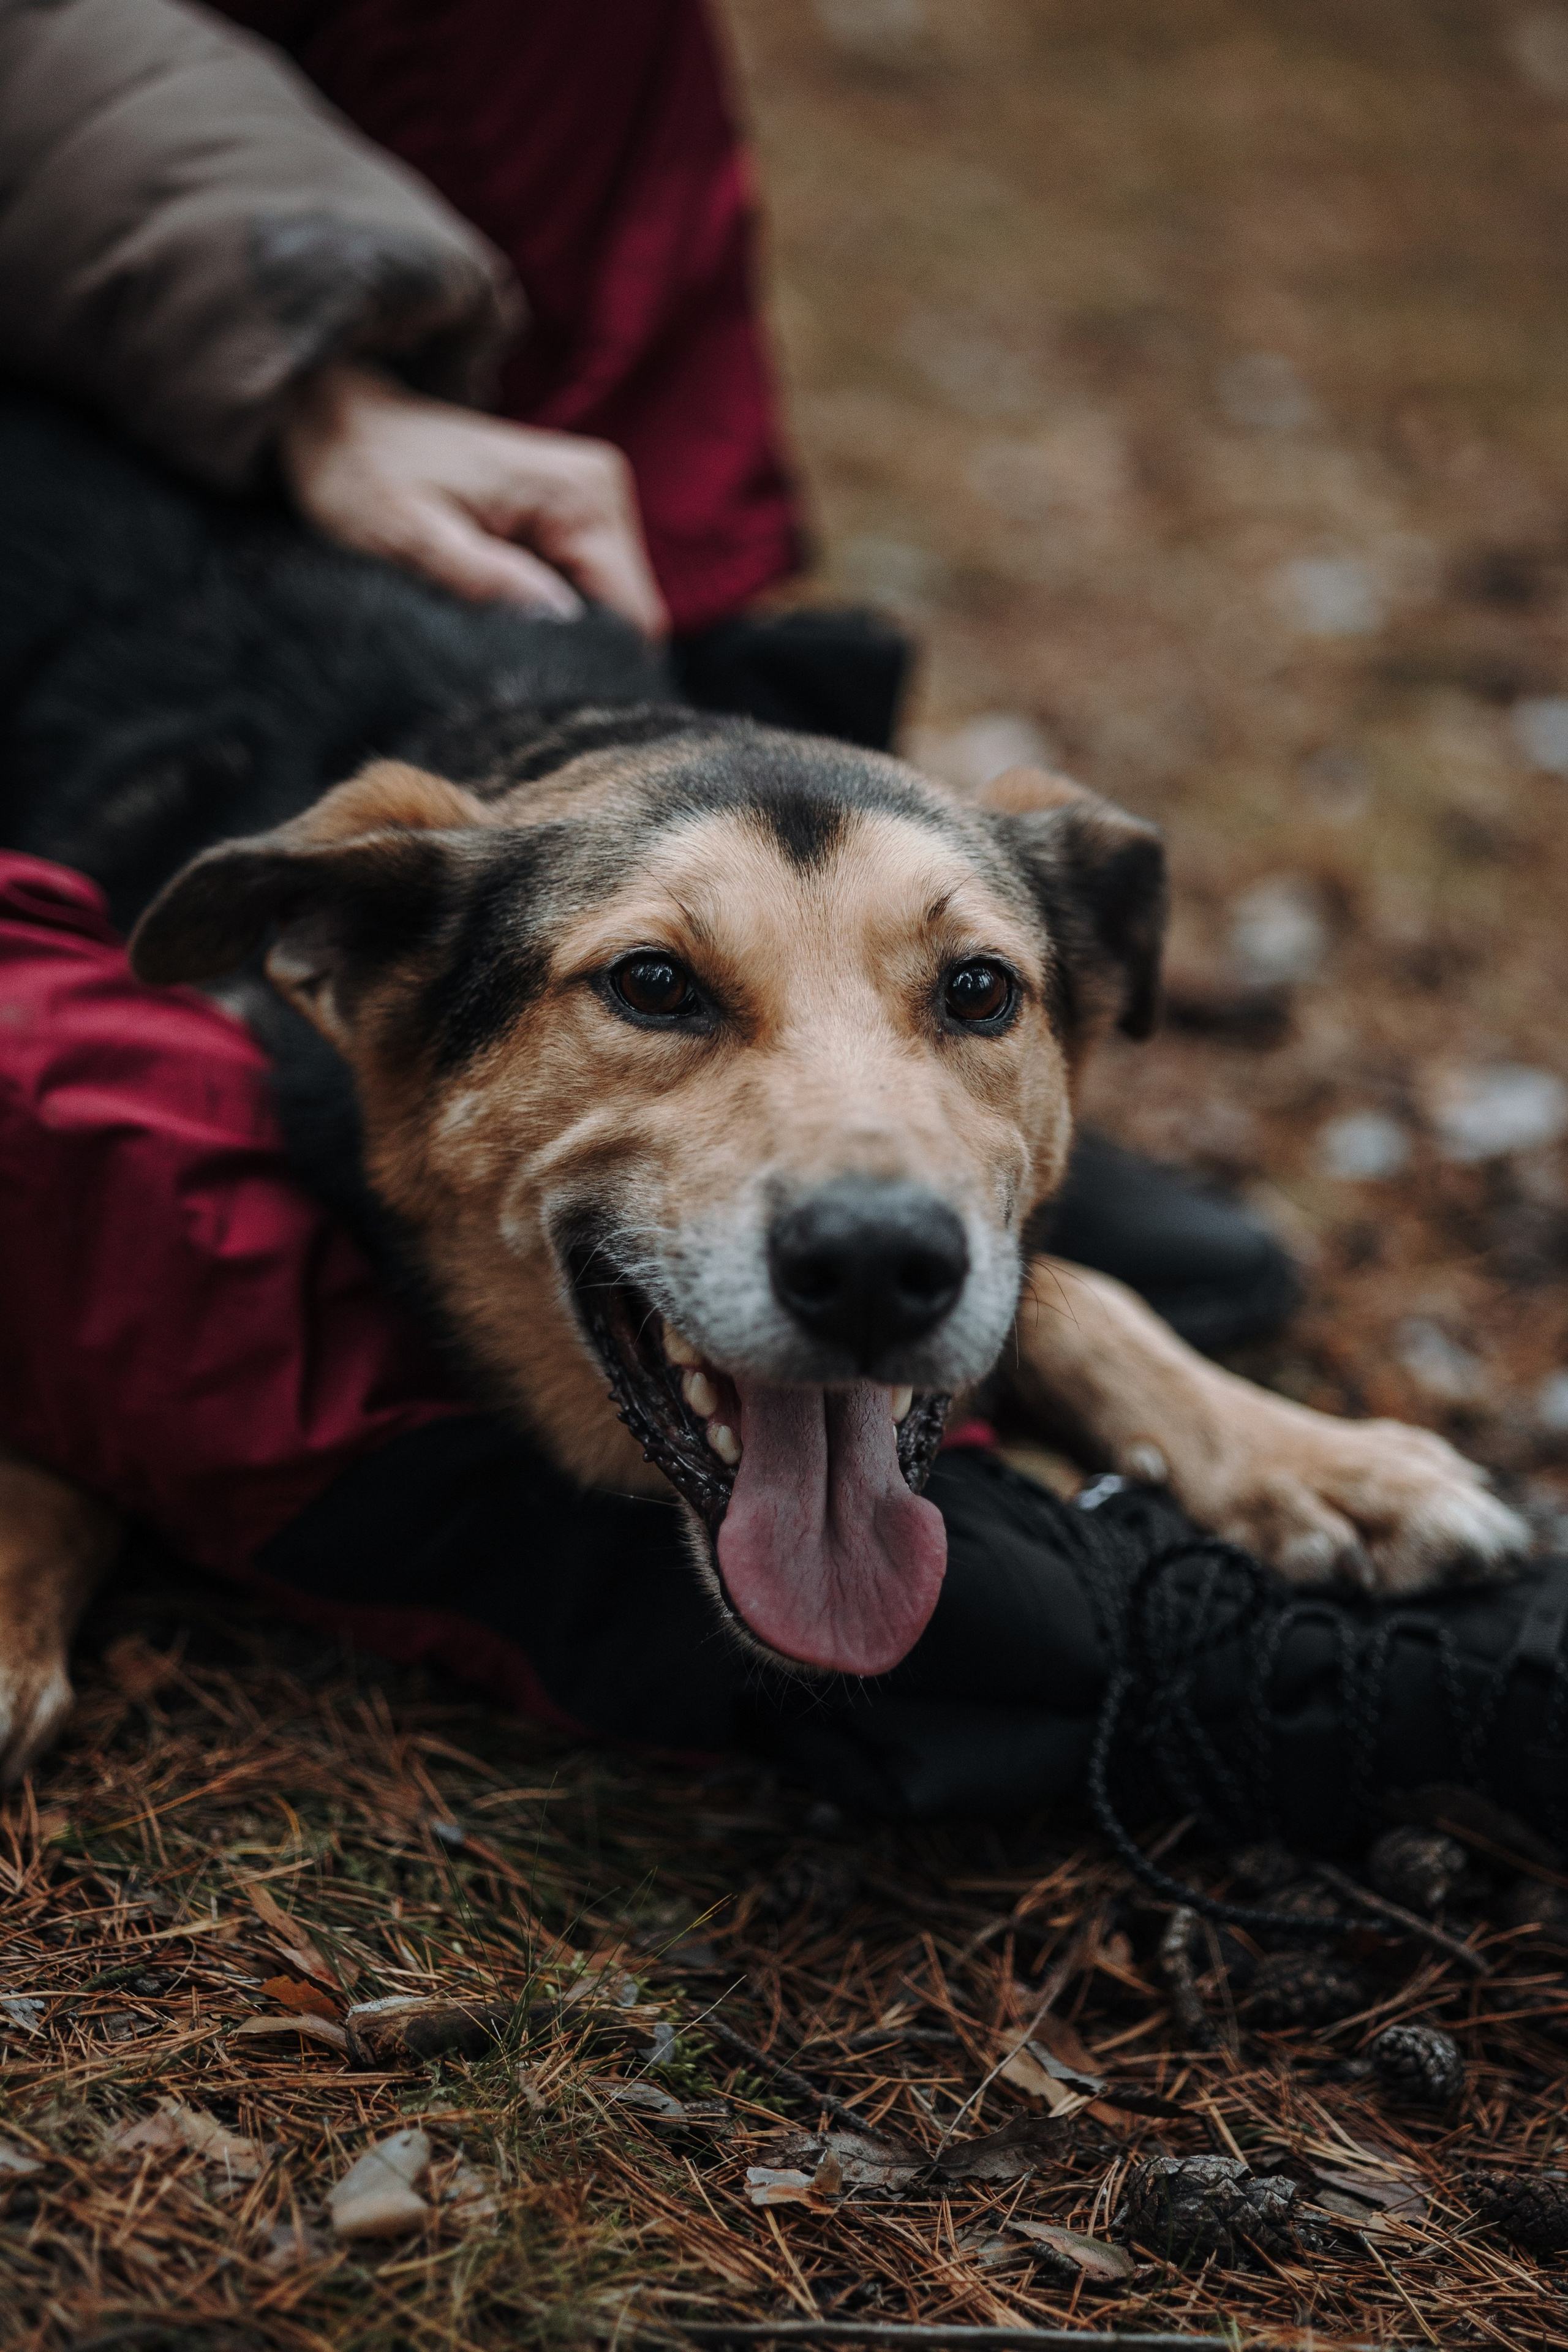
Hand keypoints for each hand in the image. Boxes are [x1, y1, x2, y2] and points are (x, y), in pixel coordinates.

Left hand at [279, 361, 667, 638]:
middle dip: (571, 655)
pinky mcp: (570, 516)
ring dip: (555, 639)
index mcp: (580, 494)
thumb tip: (560, 626)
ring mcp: (589, 503)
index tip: (535, 693)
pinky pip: (582, 593)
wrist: (338, 423)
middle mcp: (601, 491)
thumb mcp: (410, 537)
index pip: (632, 617)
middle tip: (495, 667)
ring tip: (484, 633)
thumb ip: (487, 580)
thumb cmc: (361, 475)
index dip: (593, 670)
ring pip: (606, 613)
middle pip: (626, 619)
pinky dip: (543, 618)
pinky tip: (494, 615)